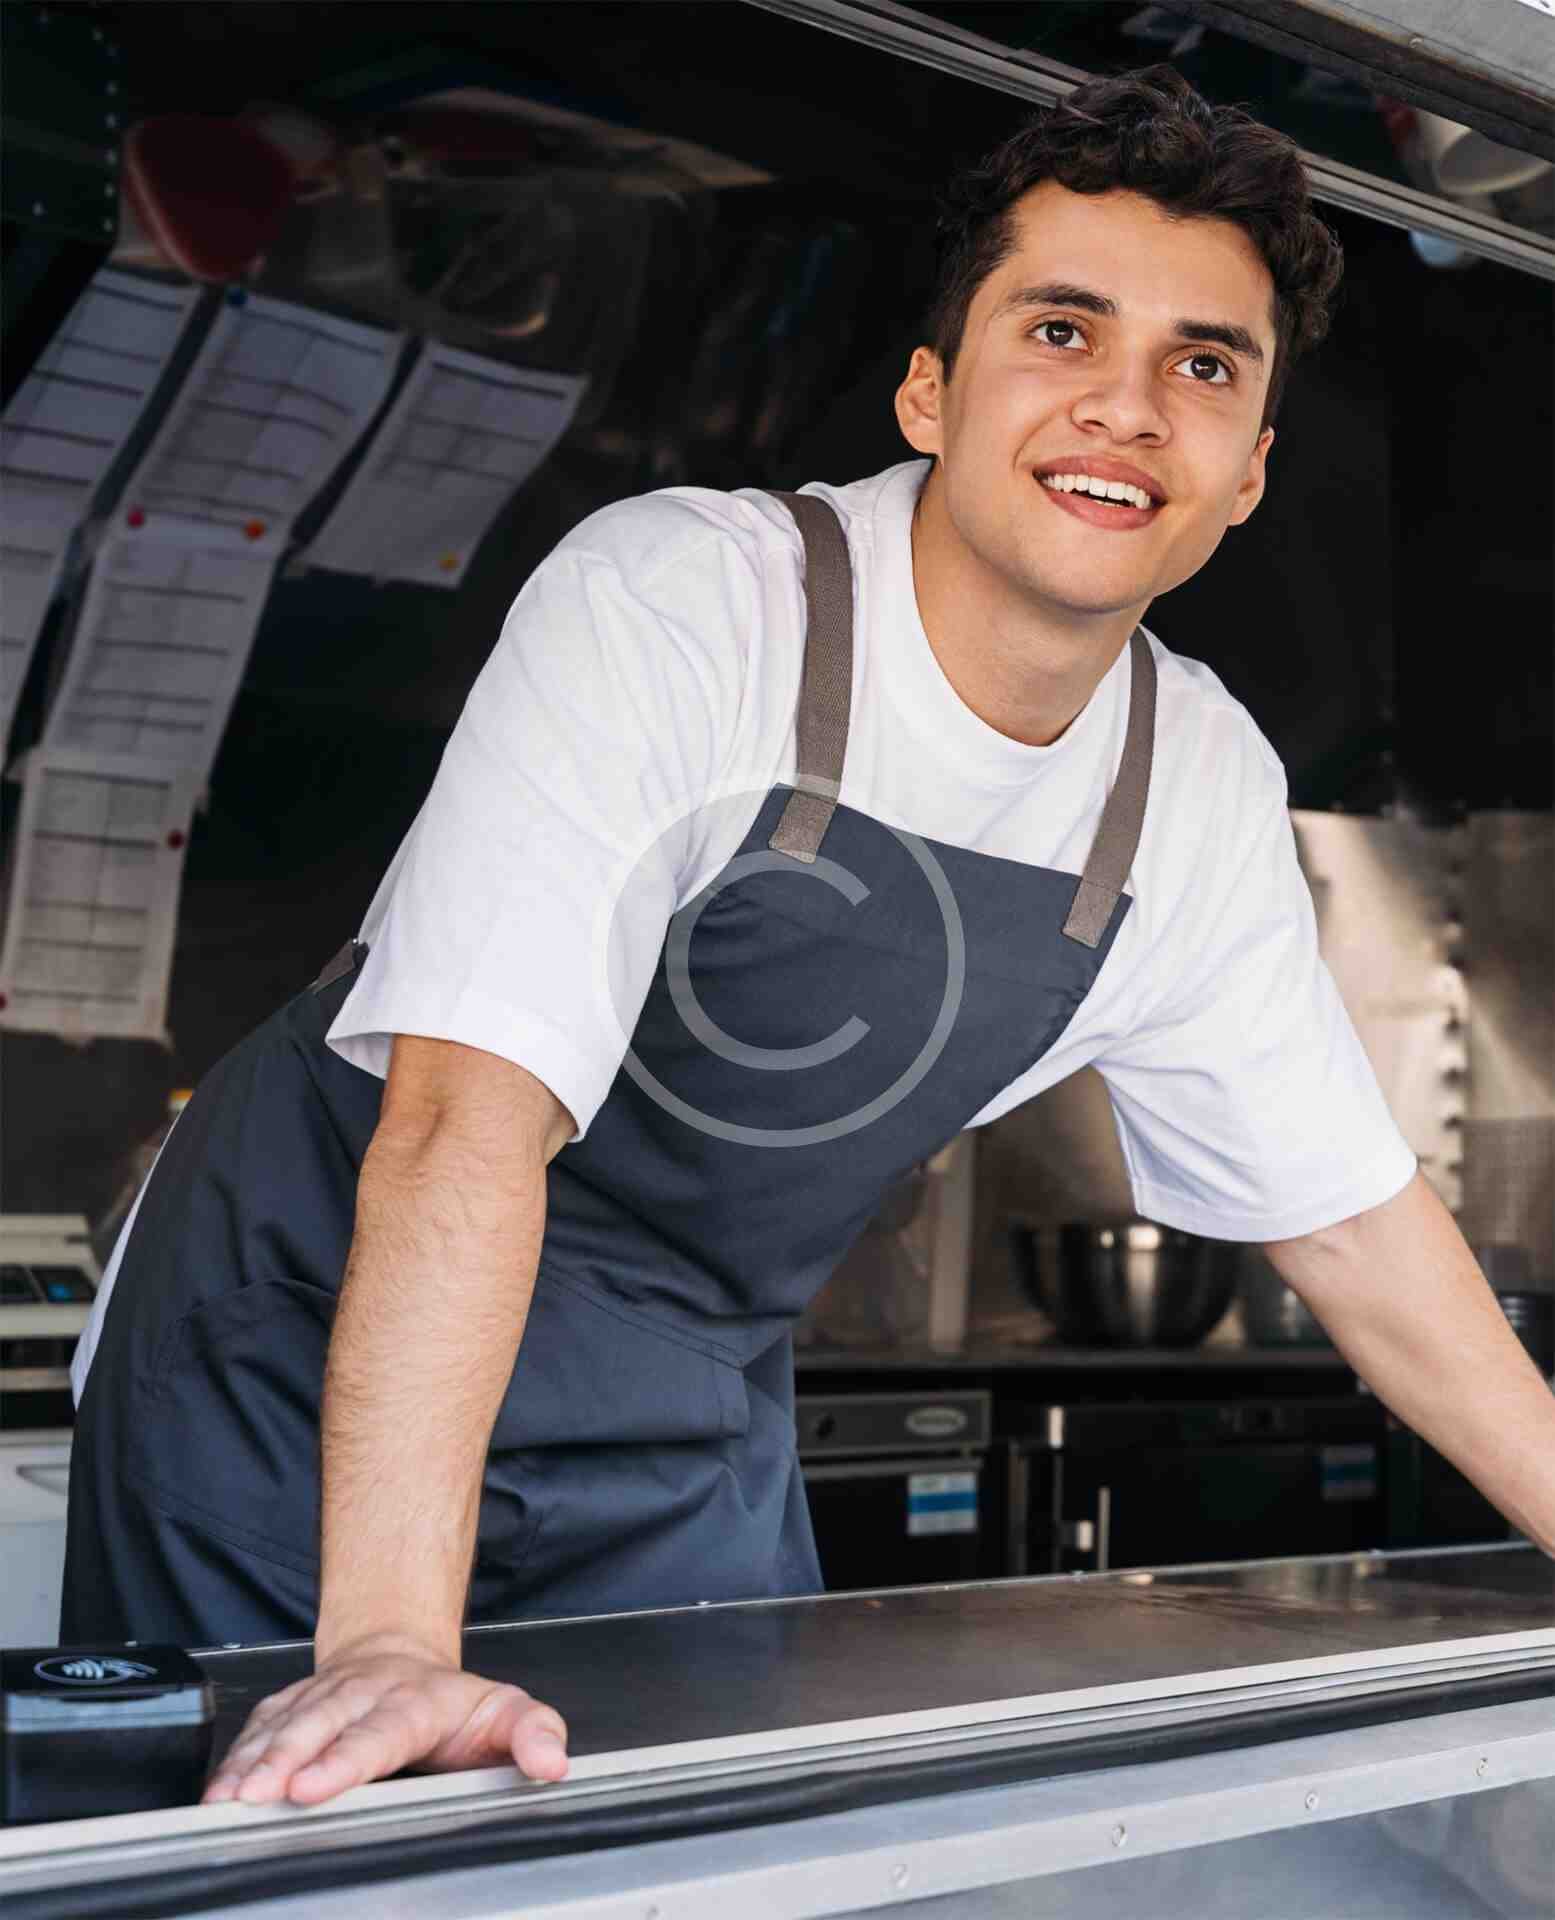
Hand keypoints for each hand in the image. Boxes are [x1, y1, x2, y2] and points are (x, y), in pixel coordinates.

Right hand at [202, 1635, 568, 1806]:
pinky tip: (216, 1791)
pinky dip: (233, 1758)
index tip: (313, 1786)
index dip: (343, 1760)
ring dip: (250, 1764)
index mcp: (412, 1703)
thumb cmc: (448, 1699)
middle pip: (316, 1728)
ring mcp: (320, 1698)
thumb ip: (533, 1733)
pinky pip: (257, 1729)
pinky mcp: (288, 1705)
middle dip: (282, 1763)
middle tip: (254, 1798)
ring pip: (280, 1727)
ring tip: (223, 1801)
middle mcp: (359, 1696)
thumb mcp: (503, 1710)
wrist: (397, 1653)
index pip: (377, 1734)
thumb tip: (552, 1762)